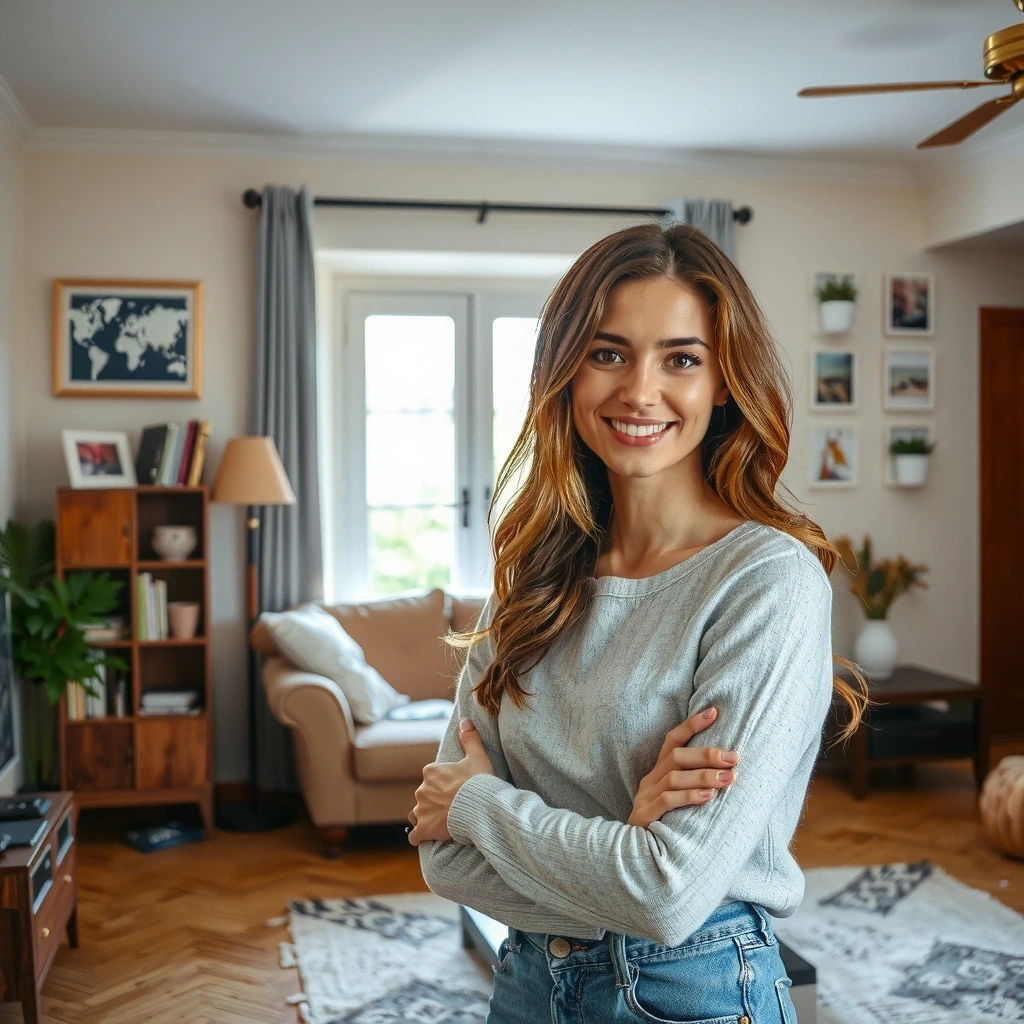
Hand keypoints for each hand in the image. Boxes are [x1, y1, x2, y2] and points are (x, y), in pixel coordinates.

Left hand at [407, 718, 494, 844]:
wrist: (479, 807)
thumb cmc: (478, 782)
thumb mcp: (477, 757)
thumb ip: (469, 738)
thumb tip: (465, 720)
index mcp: (431, 772)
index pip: (432, 778)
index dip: (443, 785)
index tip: (455, 789)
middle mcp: (421, 790)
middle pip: (425, 796)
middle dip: (435, 801)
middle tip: (452, 806)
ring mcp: (421, 810)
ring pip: (419, 814)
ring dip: (427, 817)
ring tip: (443, 821)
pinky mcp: (424, 828)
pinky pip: (415, 835)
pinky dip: (419, 836)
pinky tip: (426, 837)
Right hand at [627, 706, 738, 827]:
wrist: (636, 858)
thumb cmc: (665, 827)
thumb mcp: (678, 801)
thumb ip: (695, 786)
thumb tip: (729, 773)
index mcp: (657, 772)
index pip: (672, 740)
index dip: (692, 725)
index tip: (714, 711)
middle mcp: (650, 780)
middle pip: (676, 756)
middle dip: (707, 754)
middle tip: (734, 757)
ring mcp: (645, 797)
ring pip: (673, 777)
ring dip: (703, 776)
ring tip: (728, 778)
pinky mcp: (644, 816)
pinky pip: (667, 801)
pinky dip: (689, 796)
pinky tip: (708, 797)